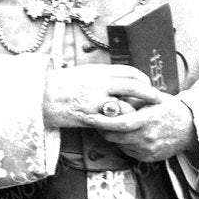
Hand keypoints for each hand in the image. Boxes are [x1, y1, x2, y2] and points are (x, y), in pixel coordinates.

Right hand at [42, 67, 157, 130]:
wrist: (39, 96)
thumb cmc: (59, 85)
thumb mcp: (82, 73)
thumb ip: (101, 75)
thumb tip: (117, 78)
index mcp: (98, 71)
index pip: (129, 72)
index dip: (143, 79)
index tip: (148, 85)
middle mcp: (99, 84)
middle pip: (133, 86)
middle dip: (150, 94)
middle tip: (159, 100)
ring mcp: (95, 101)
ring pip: (126, 106)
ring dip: (136, 112)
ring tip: (142, 116)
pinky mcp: (89, 117)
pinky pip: (111, 122)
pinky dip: (121, 124)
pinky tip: (125, 127)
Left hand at [96, 92, 198, 163]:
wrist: (190, 129)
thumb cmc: (170, 110)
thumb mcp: (155, 98)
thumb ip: (134, 98)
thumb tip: (112, 97)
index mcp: (149, 119)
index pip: (121, 123)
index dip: (103, 121)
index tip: (89, 116)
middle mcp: (147, 137)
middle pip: (116, 136)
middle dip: (102, 128)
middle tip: (92, 120)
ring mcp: (147, 150)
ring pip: (119, 144)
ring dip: (111, 135)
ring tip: (108, 125)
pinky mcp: (147, 158)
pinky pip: (127, 150)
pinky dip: (122, 142)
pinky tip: (125, 134)